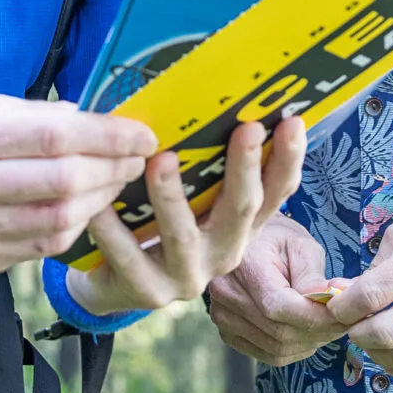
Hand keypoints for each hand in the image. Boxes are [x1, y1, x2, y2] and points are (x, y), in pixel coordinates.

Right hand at [0, 97, 157, 276]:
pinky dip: (73, 226)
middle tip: (138, 157)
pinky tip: (83, 207)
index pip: (52, 136)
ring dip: (100, 200)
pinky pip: (41, 248)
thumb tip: (81, 115)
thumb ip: (23, 114)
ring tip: (116, 180)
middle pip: (64, 181)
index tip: (142, 132)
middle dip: (114, 168)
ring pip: (60, 221)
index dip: (107, 136)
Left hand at [68, 116, 305, 315]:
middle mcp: (224, 253)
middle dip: (245, 168)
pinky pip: (128, 255)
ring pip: (183, 235)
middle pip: (241, 209)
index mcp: (240, 226)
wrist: (117, 282)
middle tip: (247, 128)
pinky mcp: (148, 291)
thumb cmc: (160, 224)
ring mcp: (188, 276)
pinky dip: (113, 228)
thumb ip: (207, 166)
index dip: (287, 159)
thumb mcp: (193, 198)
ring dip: (173, 196)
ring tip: (161, 159)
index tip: (292, 122)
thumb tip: (215, 101)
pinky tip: (100, 201)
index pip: (275, 192)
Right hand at [205, 212, 350, 366]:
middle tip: (343, 323)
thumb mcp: (301, 246)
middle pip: (279, 331)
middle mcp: (226, 294)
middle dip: (318, 332)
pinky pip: (267, 354)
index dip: (315, 317)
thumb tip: (332, 304)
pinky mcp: (227, 332)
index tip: (343, 316)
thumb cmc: (278, 239)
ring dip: (308, 343)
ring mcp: (223, 316)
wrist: (249, 244)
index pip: (279, 306)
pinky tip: (306, 335)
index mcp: (245, 265)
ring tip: (327, 327)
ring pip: (276, 348)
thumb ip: (313, 278)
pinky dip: (294, 350)